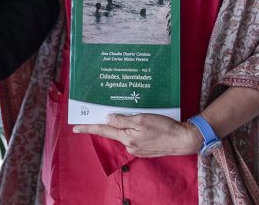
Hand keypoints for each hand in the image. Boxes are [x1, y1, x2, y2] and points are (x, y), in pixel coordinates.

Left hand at [73, 113, 201, 156]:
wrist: (184, 140)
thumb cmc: (164, 128)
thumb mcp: (141, 119)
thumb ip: (123, 120)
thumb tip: (108, 118)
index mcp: (126, 138)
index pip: (103, 130)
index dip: (89, 127)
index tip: (75, 127)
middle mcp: (129, 145)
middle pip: (114, 131)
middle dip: (109, 122)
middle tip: (101, 111)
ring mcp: (138, 148)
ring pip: (125, 133)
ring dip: (124, 124)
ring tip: (131, 114)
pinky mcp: (146, 148)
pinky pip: (134, 136)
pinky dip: (133, 129)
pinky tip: (141, 123)